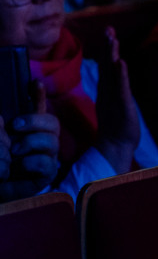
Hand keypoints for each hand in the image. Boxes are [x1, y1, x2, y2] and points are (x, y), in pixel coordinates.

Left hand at [0, 81, 60, 200]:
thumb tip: (1, 117)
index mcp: (26, 130)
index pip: (37, 109)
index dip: (38, 95)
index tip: (34, 83)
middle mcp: (39, 141)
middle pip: (53, 124)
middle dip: (35, 121)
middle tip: (14, 126)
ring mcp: (46, 157)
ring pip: (52, 142)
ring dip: (31, 143)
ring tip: (14, 151)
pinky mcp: (46, 175)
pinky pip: (48, 163)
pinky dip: (33, 161)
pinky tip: (20, 164)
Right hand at [95, 27, 139, 173]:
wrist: (115, 145)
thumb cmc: (118, 125)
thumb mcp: (118, 102)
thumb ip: (116, 88)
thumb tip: (116, 76)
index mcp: (109, 88)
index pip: (109, 64)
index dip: (109, 48)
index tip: (109, 31)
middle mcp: (109, 90)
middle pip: (107, 64)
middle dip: (108, 45)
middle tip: (108, 28)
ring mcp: (114, 97)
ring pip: (112, 72)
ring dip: (112, 54)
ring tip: (112, 38)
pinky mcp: (121, 105)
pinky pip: (120, 88)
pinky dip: (120, 75)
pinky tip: (120, 62)